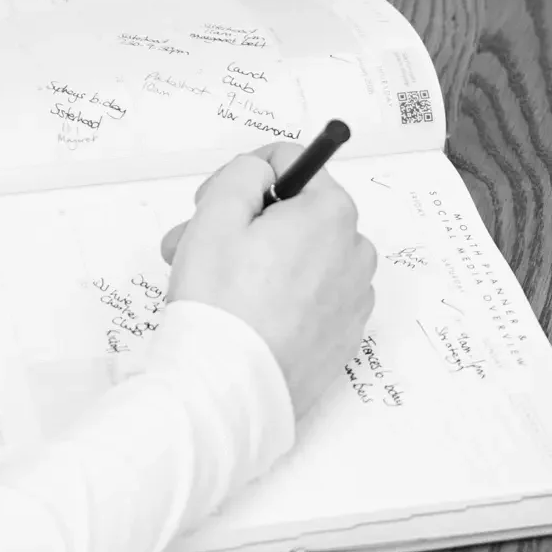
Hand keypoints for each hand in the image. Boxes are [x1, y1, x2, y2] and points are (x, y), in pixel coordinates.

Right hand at [157, 143, 376, 417]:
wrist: (232, 387)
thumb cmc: (221, 304)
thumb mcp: (214, 214)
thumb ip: (243, 174)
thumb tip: (261, 172)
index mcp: (330, 215)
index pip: (291, 164)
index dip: (242, 179)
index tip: (214, 204)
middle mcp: (354, 252)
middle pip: (294, 213)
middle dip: (244, 223)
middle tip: (197, 247)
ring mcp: (353, 298)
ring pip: (301, 254)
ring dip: (257, 258)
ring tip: (215, 286)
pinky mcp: (343, 335)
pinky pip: (312, 294)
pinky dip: (280, 294)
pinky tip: (245, 313)